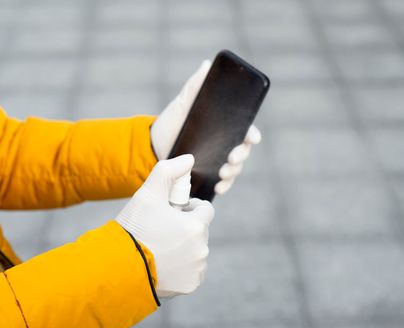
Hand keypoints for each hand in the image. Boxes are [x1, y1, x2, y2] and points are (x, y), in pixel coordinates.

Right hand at [116, 154, 214, 297]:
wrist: (118, 267)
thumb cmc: (133, 228)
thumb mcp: (147, 194)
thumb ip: (168, 171)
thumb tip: (189, 159)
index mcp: (196, 225)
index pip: (204, 210)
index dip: (188, 208)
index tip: (172, 212)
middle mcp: (201, 249)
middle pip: (200, 231)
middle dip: (185, 228)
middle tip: (161, 230)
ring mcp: (196, 269)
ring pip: (196, 251)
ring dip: (185, 247)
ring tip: (160, 248)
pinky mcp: (190, 286)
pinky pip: (192, 272)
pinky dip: (182, 268)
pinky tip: (164, 264)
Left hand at [150, 60, 261, 195]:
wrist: (151, 148)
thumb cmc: (170, 123)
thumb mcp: (181, 105)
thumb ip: (194, 87)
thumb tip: (206, 66)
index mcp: (223, 126)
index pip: (245, 129)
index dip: (252, 134)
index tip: (252, 138)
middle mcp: (224, 144)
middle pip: (243, 150)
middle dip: (242, 155)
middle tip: (232, 157)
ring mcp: (217, 161)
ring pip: (235, 168)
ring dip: (234, 172)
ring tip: (222, 173)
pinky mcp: (208, 176)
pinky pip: (222, 182)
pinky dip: (224, 185)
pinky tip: (218, 186)